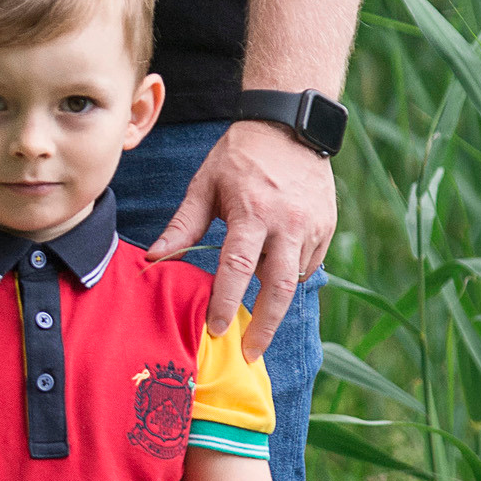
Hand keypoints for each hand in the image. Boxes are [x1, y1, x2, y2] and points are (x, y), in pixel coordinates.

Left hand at [146, 119, 336, 359]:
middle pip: (279, 287)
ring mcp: (312, 226)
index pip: (239, 267)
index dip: (228, 302)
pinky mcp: (326, 226)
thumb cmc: (238, 156)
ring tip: (258, 322)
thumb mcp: (204, 185)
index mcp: (253, 212)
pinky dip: (290, 277)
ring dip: (277, 301)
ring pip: (295, 278)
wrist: (290, 125)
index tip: (217, 331)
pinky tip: (273, 278)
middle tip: (249, 354)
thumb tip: (153, 259)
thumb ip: (182, 226)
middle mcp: (288, 222)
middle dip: (265, 326)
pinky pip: (308, 264)